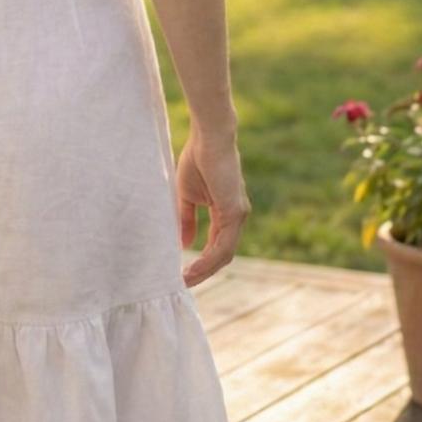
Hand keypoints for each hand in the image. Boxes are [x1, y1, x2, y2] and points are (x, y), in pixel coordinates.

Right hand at [176, 126, 249, 287]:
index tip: (182, 273)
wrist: (209, 137)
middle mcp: (237, 217)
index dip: (202, 262)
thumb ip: (187, 220)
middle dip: (203, 272)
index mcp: (227, 212)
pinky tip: (194, 267)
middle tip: (183, 284)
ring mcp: (239, 215)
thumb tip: (184, 244)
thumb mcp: (187, 196)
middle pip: (223, 255)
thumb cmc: (198, 159)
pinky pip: (223, 245)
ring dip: (205, 270)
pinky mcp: (235, 212)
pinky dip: (208, 259)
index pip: (217, 246)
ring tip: (185, 280)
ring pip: (224, 254)